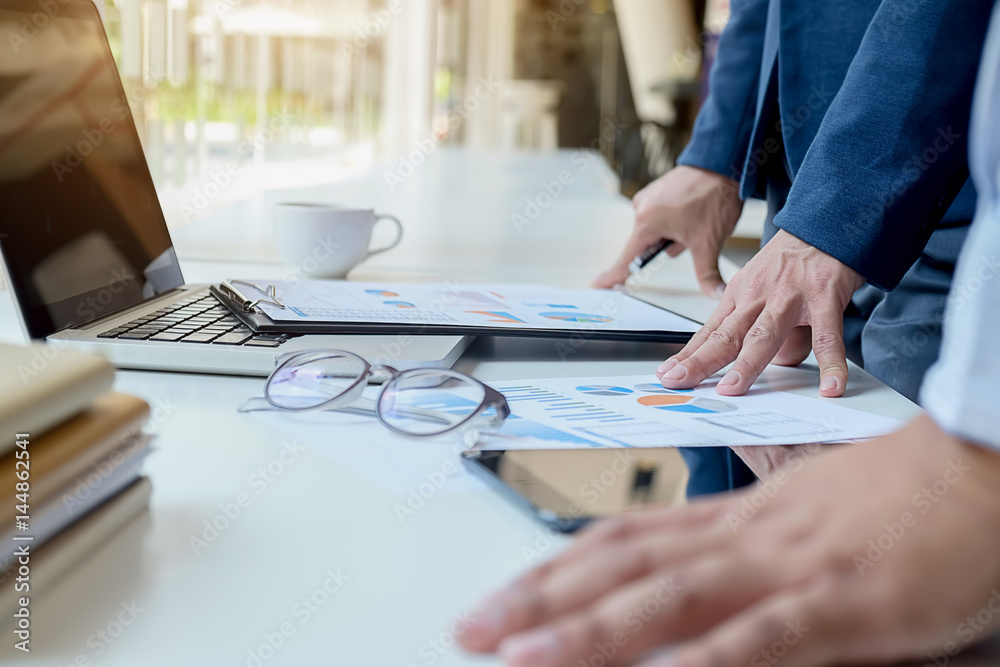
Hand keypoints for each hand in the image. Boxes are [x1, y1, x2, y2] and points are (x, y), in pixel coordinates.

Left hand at [458, 415, 999, 666]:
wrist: (978, 467)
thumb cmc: (895, 498)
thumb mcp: (802, 518)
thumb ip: (741, 550)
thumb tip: (685, 586)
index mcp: (733, 519)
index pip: (622, 539)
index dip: (551, 569)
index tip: (499, 599)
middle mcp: (744, 537)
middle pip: (623, 564)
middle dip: (540, 600)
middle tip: (471, 630)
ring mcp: (789, 568)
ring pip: (673, 596)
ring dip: (591, 630)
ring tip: (522, 656)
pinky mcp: (845, 603)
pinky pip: (766, 636)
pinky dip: (709, 660)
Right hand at [594, 166, 742, 296]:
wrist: (723, 161)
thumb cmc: (713, 196)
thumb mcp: (709, 242)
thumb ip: (707, 273)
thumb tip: (715, 294)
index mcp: (647, 222)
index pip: (627, 259)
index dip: (613, 276)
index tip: (597, 285)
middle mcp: (642, 208)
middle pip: (649, 244)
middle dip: (671, 245)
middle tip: (692, 233)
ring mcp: (649, 197)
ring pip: (658, 230)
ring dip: (675, 232)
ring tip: (696, 218)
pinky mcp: (658, 190)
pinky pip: (662, 215)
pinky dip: (676, 219)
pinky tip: (693, 209)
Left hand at [657, 229, 864, 397]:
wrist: (825, 223)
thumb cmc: (791, 259)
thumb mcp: (760, 286)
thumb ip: (755, 324)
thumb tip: (759, 363)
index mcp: (739, 294)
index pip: (708, 332)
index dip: (687, 355)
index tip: (668, 375)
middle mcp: (758, 296)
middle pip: (725, 335)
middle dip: (701, 361)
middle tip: (681, 382)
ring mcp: (789, 298)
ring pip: (764, 335)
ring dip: (747, 364)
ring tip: (734, 388)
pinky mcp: (823, 298)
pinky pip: (826, 337)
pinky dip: (830, 363)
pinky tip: (830, 385)